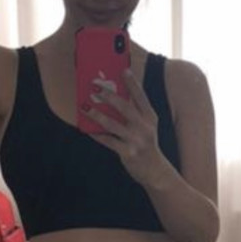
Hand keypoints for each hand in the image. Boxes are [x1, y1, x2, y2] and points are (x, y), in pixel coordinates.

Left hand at [84, 68, 164, 185]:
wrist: (155, 171)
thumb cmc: (146, 144)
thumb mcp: (146, 126)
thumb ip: (134, 113)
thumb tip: (114, 98)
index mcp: (150, 117)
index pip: (141, 96)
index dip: (132, 83)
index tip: (123, 70)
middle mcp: (144, 127)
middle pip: (124, 107)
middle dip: (108, 95)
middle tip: (94, 87)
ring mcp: (136, 140)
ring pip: (112, 124)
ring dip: (96, 114)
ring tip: (85, 106)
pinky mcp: (128, 153)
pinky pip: (108, 141)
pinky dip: (96, 135)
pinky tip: (87, 129)